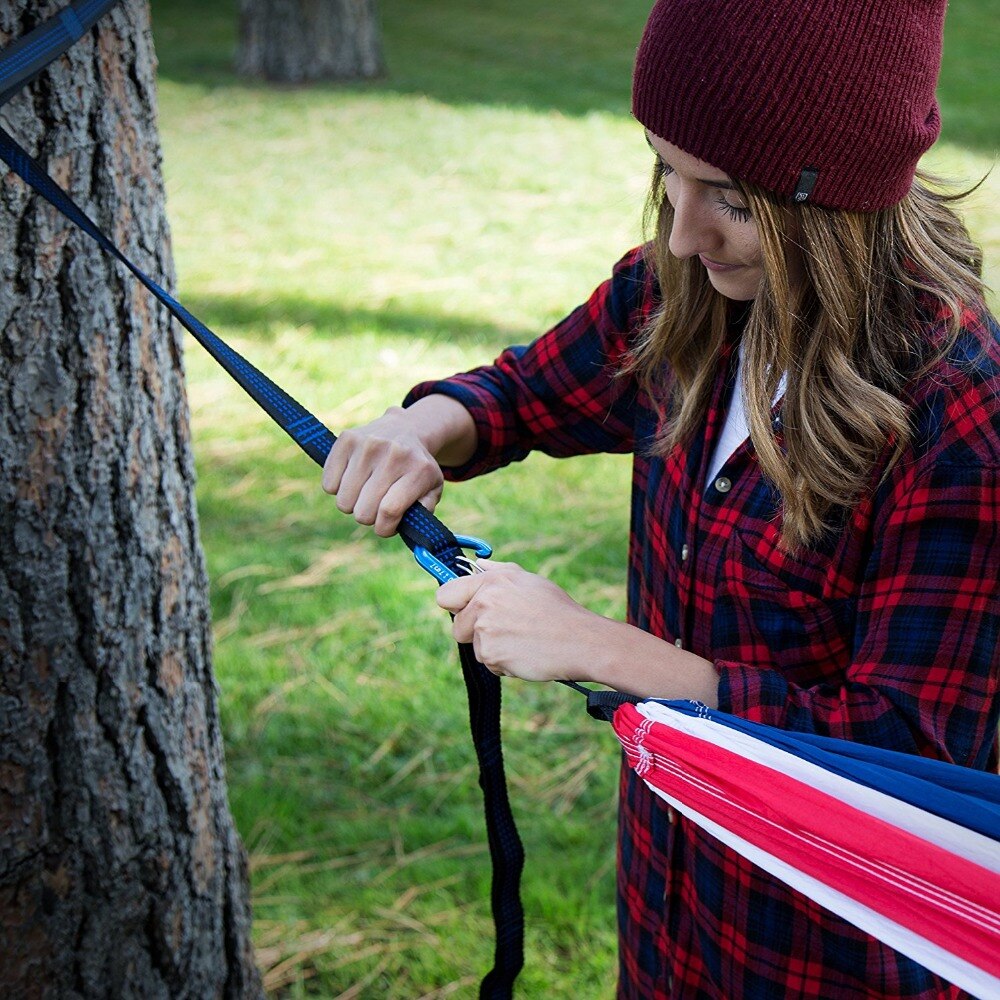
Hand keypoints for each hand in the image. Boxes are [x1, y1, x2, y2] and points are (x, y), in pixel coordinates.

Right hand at [322, 406, 443, 536]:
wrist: (406, 429)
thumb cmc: (416, 469)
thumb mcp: (432, 489)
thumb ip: (424, 512)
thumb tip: (408, 527)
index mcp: (418, 470)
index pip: (389, 511)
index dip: (384, 528)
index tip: (385, 527)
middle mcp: (393, 454)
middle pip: (364, 510)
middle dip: (369, 517)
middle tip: (376, 506)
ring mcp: (368, 444)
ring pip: (344, 500)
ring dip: (352, 504)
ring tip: (365, 493)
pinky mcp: (346, 439)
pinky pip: (329, 484)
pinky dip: (337, 489)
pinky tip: (352, 480)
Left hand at [436, 560, 607, 682]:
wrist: (579, 640)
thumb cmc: (557, 609)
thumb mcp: (528, 580)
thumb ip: (496, 571)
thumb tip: (476, 564)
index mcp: (491, 581)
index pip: (446, 594)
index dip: (453, 605)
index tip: (460, 610)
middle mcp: (484, 603)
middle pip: (457, 626)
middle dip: (474, 632)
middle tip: (505, 630)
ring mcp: (485, 629)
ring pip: (475, 646)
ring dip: (493, 648)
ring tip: (522, 640)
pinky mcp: (491, 654)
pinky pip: (489, 663)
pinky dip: (503, 663)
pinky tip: (525, 653)